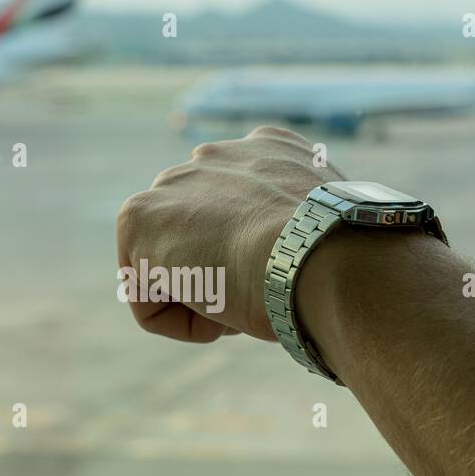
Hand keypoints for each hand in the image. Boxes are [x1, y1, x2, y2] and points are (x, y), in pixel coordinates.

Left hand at [117, 126, 343, 341]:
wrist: (316, 253)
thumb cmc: (338, 261)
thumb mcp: (325, 239)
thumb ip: (297, 234)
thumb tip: (285, 264)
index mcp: (268, 152)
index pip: (242, 218)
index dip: (262, 263)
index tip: (288, 275)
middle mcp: (215, 156)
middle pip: (204, 243)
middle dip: (226, 276)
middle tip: (266, 289)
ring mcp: (172, 183)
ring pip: (179, 273)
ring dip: (210, 300)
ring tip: (248, 293)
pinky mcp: (136, 219)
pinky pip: (151, 303)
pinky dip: (189, 323)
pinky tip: (224, 306)